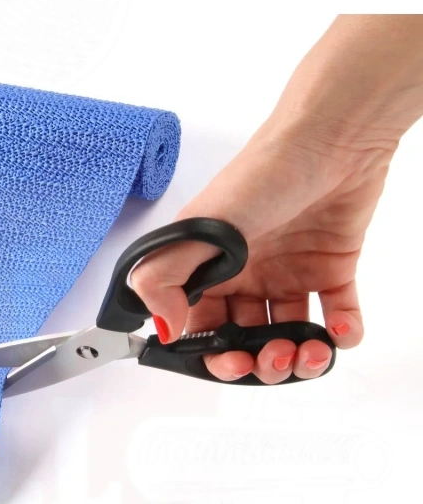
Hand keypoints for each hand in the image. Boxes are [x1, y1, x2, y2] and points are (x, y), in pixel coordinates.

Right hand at [130, 121, 394, 383]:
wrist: (331, 141)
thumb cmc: (262, 175)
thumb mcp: (200, 229)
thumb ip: (164, 279)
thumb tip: (163, 327)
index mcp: (206, 267)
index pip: (200, 327)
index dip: (211, 353)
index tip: (228, 361)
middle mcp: (243, 275)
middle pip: (244, 338)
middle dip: (256, 362)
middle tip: (269, 359)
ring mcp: (287, 274)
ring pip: (287, 334)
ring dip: (298, 356)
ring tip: (306, 350)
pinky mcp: (329, 270)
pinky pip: (335, 316)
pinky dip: (341, 333)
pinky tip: (338, 330)